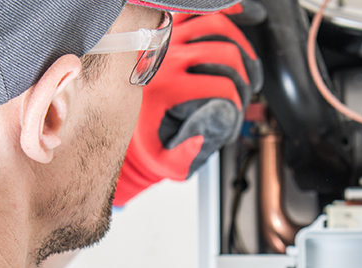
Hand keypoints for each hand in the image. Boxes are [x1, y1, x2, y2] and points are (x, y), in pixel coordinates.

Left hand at [115, 10, 262, 206]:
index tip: (237, 111)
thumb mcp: (165, 159)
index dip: (238, 101)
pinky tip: (236, 18)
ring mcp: (166, 39)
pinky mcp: (166, 29)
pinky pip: (196, 11)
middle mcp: (165, 59)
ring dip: (239, 43)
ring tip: (245, 63)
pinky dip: (221, 13)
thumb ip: (187, 155)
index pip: (221, 85)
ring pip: (215, 24)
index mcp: (166, 88)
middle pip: (223, 51)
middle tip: (245, 89)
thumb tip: (206, 137)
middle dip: (243, 74)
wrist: (116, 120)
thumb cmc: (145, 139)